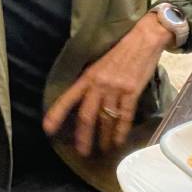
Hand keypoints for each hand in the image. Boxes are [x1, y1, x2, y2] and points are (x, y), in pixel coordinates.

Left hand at [43, 13, 172, 156]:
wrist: (143, 39)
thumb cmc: (121, 49)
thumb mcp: (99, 62)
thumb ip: (92, 80)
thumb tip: (84, 98)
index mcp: (88, 76)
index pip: (68, 97)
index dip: (57, 113)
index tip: (47, 128)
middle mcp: (99, 84)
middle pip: (87, 115)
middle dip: (83, 136)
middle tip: (81, 152)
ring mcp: (116, 89)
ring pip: (106, 119)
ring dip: (104, 137)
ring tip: (103, 149)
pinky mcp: (132, 92)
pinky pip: (125, 116)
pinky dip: (121, 131)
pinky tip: (118, 141)